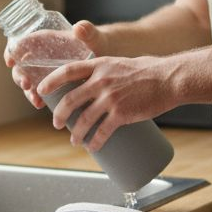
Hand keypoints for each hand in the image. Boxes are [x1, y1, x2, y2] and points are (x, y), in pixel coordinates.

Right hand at [4, 29, 89, 108]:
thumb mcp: (91, 36)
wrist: (104, 57)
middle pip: (21, 65)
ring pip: (27, 80)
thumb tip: (79, 28)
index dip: (12, 51)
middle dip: (19, 75)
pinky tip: (41, 105)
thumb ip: (86, 31)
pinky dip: (37, 98)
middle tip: (26, 84)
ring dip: (27, 91)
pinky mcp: (50, 83)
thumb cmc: (95, 42)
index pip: (22, 43)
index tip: (10, 60)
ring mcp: (43, 71)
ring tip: (35, 100)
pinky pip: (38, 91)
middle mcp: (40, 56)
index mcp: (44, 40)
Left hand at [37, 55, 175, 150]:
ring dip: (76, 133)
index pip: (67, 71)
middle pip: (70, 100)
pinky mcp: (122, 114)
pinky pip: (102, 132)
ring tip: (74, 140)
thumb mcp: (121, 63)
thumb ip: (107, 73)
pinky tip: (92, 147)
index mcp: (99, 65)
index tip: (40, 90)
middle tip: (57, 124)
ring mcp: (111, 98)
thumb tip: (97, 86)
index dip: (50, 81)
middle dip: (60, 115)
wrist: (170, 79)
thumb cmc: (150, 70)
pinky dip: (94, 142)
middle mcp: (101, 81)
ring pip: (84, 119)